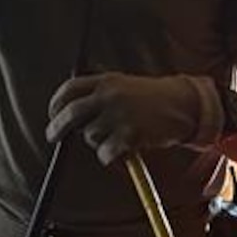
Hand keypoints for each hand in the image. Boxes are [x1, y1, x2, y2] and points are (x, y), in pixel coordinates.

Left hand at [46, 72, 205, 164]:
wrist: (184, 105)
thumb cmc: (150, 98)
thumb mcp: (123, 85)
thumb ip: (98, 94)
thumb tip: (68, 115)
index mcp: (106, 81)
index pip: (69, 90)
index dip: (56, 104)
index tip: (52, 114)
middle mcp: (110, 95)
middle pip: (71, 114)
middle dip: (57, 128)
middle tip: (52, 137)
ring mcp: (120, 114)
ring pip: (90, 136)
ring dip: (96, 142)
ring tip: (114, 137)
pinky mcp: (131, 134)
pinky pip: (105, 152)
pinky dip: (108, 156)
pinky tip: (121, 151)